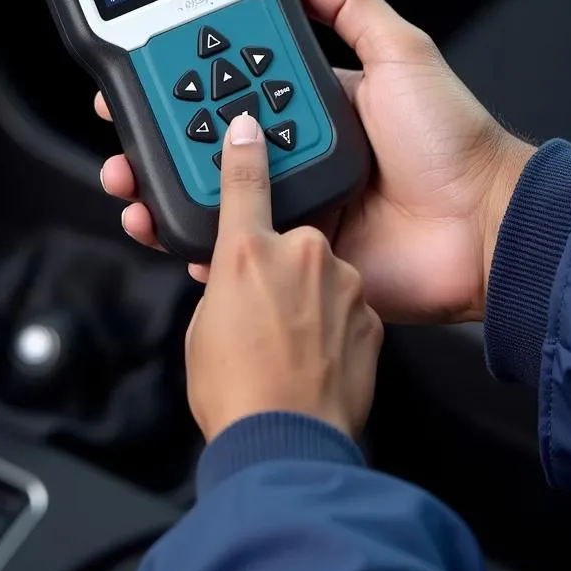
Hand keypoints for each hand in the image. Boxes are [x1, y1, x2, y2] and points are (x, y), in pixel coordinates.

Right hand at [97, 0, 534, 322]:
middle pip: (208, 141)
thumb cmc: (452, 141)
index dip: (187, 78)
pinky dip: (197, 244)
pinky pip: (238, 249)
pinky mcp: (298, 253)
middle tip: (118, 132)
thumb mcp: (402, 52)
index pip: (233, 84)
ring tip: (128, 182)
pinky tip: (168, 231)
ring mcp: (294, 204)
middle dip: (155, 138)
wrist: (483, 227)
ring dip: (162, 188)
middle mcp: (294, 152)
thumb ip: (352, 5)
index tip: (145, 72)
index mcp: (310, 104)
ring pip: (212, 194)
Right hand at [186, 112, 381, 441]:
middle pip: (281, 239)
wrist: (300, 444)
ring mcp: (340, 281)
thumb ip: (220, 288)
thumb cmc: (239, 394)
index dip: (240, 150)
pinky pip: (343, 303)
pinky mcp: (369, 313)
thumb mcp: (202, 329)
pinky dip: (329, 322)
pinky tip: (310, 355)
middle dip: (263, 272)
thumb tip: (232, 281)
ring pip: (315, 273)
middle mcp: (298, 254)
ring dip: (300, 300)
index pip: (243, 180)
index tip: (243, 125)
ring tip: (281, 347)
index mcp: (247, 252)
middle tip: (251, 315)